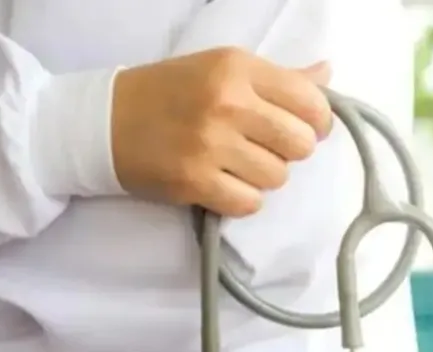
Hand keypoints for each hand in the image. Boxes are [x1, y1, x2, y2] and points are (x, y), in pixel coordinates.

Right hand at [111, 47, 332, 215]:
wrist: (104, 121)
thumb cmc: (171, 92)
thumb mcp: (221, 69)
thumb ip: (278, 76)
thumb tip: (328, 73)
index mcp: (237, 68)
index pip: (310, 101)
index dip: (318, 121)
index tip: (304, 127)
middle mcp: (227, 102)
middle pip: (301, 144)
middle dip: (290, 151)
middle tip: (265, 147)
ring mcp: (209, 144)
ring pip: (278, 177)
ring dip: (263, 176)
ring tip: (237, 164)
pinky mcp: (194, 181)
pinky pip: (250, 203)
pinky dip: (241, 199)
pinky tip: (223, 184)